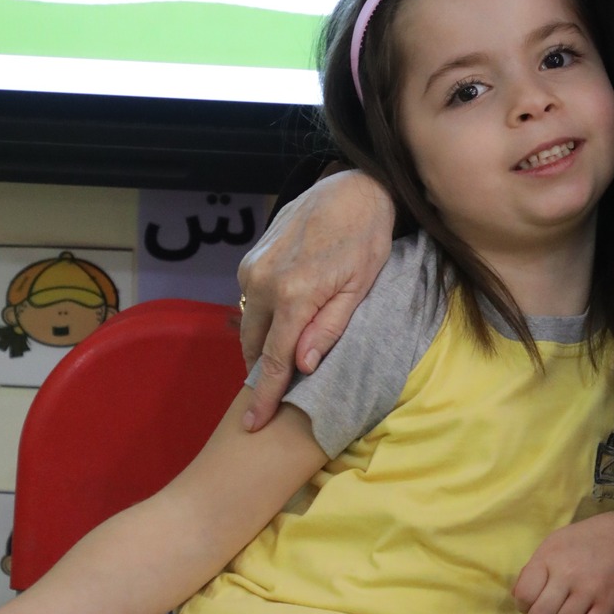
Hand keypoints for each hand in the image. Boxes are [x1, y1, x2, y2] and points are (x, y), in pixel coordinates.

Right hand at [239, 170, 394, 428]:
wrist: (350, 190)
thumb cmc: (365, 239)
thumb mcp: (359, 288)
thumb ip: (329, 329)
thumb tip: (303, 367)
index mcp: (294, 295)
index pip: (274, 359)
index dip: (264, 395)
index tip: (254, 423)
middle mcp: (264, 282)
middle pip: (254, 346)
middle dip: (260, 373)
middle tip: (272, 397)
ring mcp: (252, 268)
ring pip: (248, 324)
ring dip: (261, 345)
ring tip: (281, 361)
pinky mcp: (250, 258)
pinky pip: (250, 301)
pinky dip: (262, 319)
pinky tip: (282, 323)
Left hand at [513, 512, 613, 613]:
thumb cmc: (587, 539)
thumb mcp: (555, 542)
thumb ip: (534, 567)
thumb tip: (516, 596)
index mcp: (551, 557)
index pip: (524, 594)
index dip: (523, 604)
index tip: (531, 603)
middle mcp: (568, 575)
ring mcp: (590, 592)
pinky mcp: (608, 606)